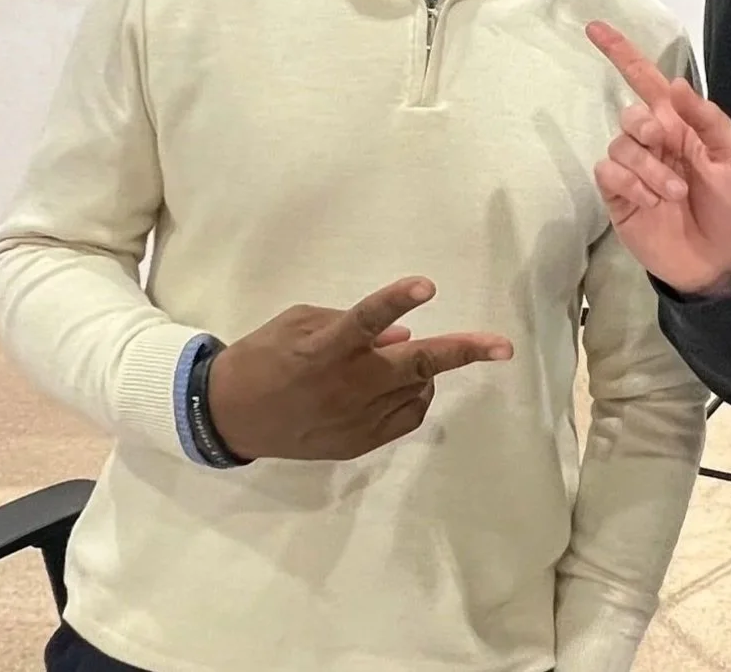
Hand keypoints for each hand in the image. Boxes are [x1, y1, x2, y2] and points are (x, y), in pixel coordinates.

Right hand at [206, 277, 511, 460]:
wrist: (228, 416)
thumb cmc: (263, 356)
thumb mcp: (300, 324)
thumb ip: (351, 325)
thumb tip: (402, 335)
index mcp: (325, 348)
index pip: (365, 320)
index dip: (396, 303)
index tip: (426, 286)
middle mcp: (345, 385)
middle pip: (416, 366)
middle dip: (462, 352)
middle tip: (502, 347)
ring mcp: (354, 420)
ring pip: (416, 392)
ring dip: (427, 373)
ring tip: (413, 361)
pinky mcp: (357, 444)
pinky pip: (406, 418)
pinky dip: (415, 398)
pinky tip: (405, 386)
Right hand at [586, 20, 730, 297]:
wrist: (723, 262)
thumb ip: (707, 120)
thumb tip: (674, 83)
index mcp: (683, 126)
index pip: (648, 82)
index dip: (622, 54)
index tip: (594, 27)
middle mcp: (654, 142)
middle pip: (631, 113)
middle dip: (646, 126)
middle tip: (666, 146)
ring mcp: (634, 170)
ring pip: (620, 144)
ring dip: (649, 168)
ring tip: (675, 193)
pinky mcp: (619, 197)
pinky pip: (609, 173)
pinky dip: (631, 184)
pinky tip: (651, 201)